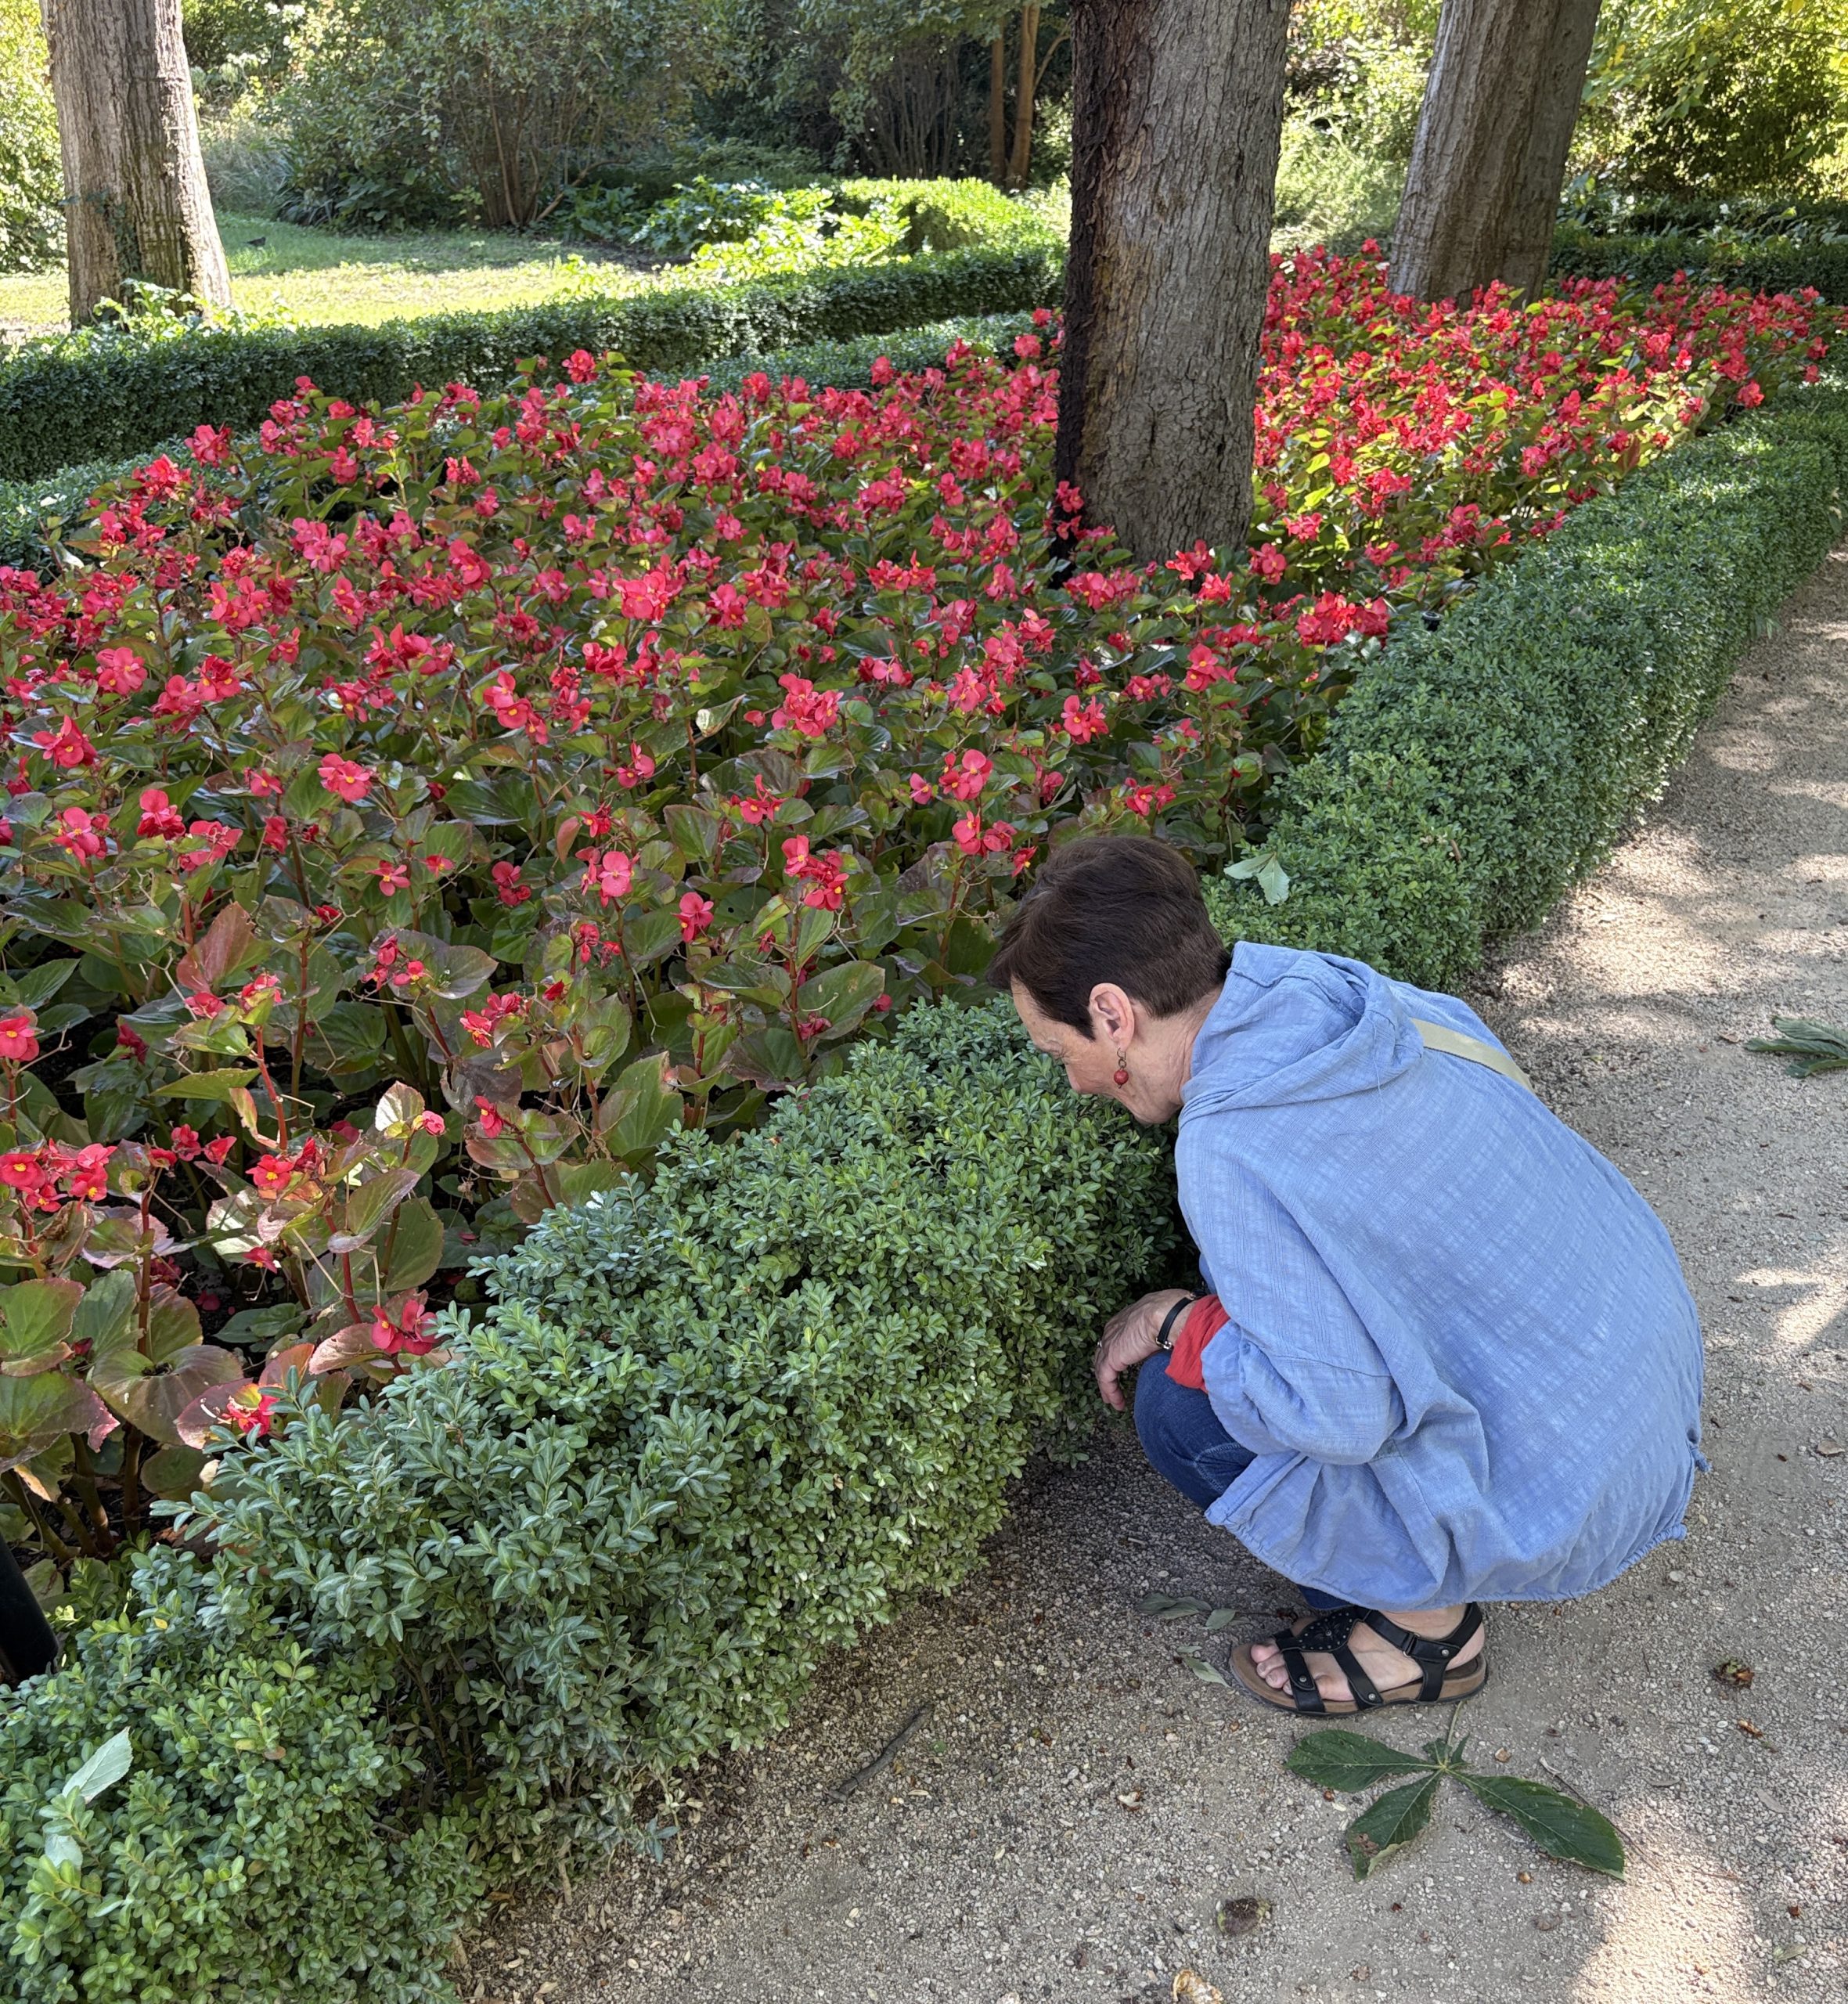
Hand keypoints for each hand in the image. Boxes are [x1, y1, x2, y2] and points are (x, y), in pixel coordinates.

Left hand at [1093, 1288, 1194, 1411]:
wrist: (1166, 1315)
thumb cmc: (1171, 1315)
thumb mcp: (1161, 1325)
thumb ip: (1158, 1336)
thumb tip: (1168, 1345)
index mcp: (1124, 1319)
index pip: (1113, 1340)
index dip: (1115, 1355)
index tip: (1120, 1367)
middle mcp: (1113, 1330)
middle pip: (1103, 1354)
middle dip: (1106, 1372)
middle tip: (1110, 1387)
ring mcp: (1110, 1343)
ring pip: (1103, 1369)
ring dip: (1108, 1387)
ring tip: (1114, 1401)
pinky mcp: (1112, 1357)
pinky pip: (1106, 1379)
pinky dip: (1110, 1392)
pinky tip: (1117, 1403)